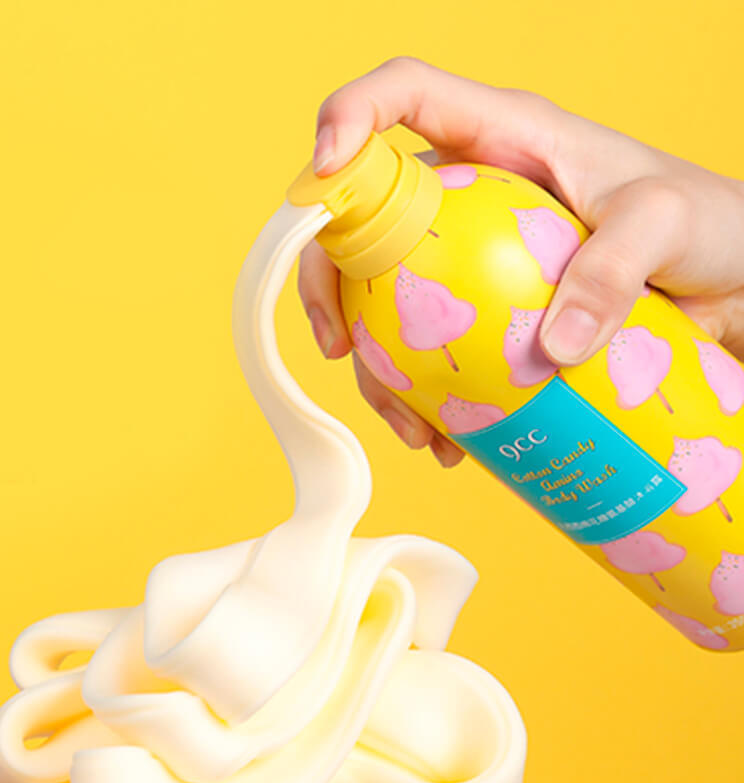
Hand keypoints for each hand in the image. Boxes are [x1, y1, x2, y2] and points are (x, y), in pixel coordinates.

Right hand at [299, 57, 743, 465]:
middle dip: (328, 281)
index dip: (349, 120)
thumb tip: (551, 349)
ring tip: (411, 426)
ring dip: (377, 367)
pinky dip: (420, 397)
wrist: (729, 282)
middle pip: (361, 217)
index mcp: (501, 137)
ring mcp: (467, 256)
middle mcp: (467, 192)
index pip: (403, 96)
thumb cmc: (706, 224)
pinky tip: (444, 437)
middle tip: (337, 347)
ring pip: (382, 299)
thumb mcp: (667, 226)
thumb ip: (614, 269)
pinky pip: (425, 349)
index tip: (325, 178)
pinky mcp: (481, 312)